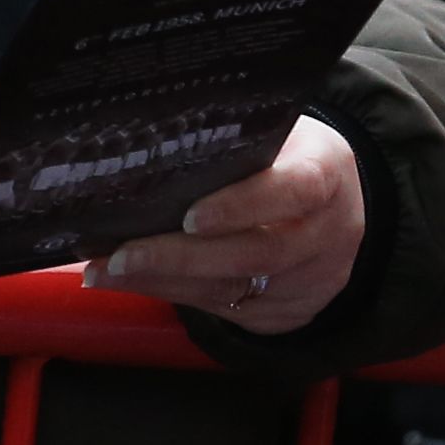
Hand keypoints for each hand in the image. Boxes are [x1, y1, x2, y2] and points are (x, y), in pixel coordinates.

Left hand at [85, 116, 366, 332]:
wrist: (340, 205)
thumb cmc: (287, 155)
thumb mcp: (275, 132)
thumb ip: (230, 139)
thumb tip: (144, 139)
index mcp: (327, 173)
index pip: (291, 191)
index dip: (241, 207)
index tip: (189, 217)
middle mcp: (327, 233)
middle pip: (256, 254)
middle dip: (180, 258)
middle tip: (119, 255)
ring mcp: (312, 280)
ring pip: (235, 289)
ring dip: (163, 282)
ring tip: (104, 270)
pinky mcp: (289, 312)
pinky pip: (227, 309)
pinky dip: (174, 295)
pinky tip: (132, 282)